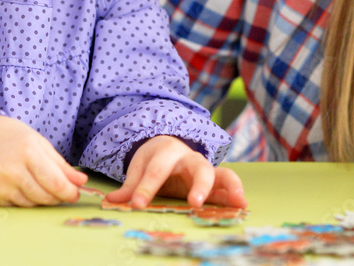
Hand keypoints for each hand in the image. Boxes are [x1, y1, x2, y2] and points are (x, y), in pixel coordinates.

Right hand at [0, 115, 87, 205]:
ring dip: (43, 199)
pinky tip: (23, 186)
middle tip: (62, 192)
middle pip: (45, 196)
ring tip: (40, 184)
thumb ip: (61, 165)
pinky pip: (18, 206)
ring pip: (32, 204)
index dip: (68, 192)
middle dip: (58, 197)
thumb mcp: (40, 144)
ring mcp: (1, 185)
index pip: (55, 182)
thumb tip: (81, 182)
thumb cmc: (14, 138)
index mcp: (29, 153)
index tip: (75, 194)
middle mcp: (13, 171)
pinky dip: (26, 200)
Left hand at [104, 135, 246, 208]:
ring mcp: (205, 169)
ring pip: (222, 173)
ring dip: (230, 187)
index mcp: (167, 152)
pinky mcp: (215, 181)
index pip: (156, 171)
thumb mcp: (140, 168)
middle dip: (199, 185)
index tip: (136, 205)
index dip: (146, 188)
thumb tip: (111, 201)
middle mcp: (190, 158)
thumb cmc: (154, 160)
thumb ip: (129, 186)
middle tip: (194, 203)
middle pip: (198, 168)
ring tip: (238, 202)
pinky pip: (228, 185)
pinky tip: (242, 207)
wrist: (169, 146)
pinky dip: (236, 195)